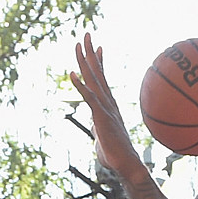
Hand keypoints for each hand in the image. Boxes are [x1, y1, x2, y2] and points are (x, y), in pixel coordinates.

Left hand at [70, 33, 146, 183]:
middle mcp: (108, 102)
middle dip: (90, 52)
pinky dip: (79, 85)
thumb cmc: (115, 155)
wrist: (126, 165)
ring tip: (78, 44)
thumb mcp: (103, 137)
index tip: (97, 46)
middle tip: (85, 33)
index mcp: (108, 104)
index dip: (99, 61)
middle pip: (97, 72)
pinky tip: (70, 73)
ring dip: (84, 61)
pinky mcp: (100, 117)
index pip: (102, 79)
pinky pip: (88, 98)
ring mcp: (105, 108)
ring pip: (93, 79)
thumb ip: (98, 129)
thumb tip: (95, 128)